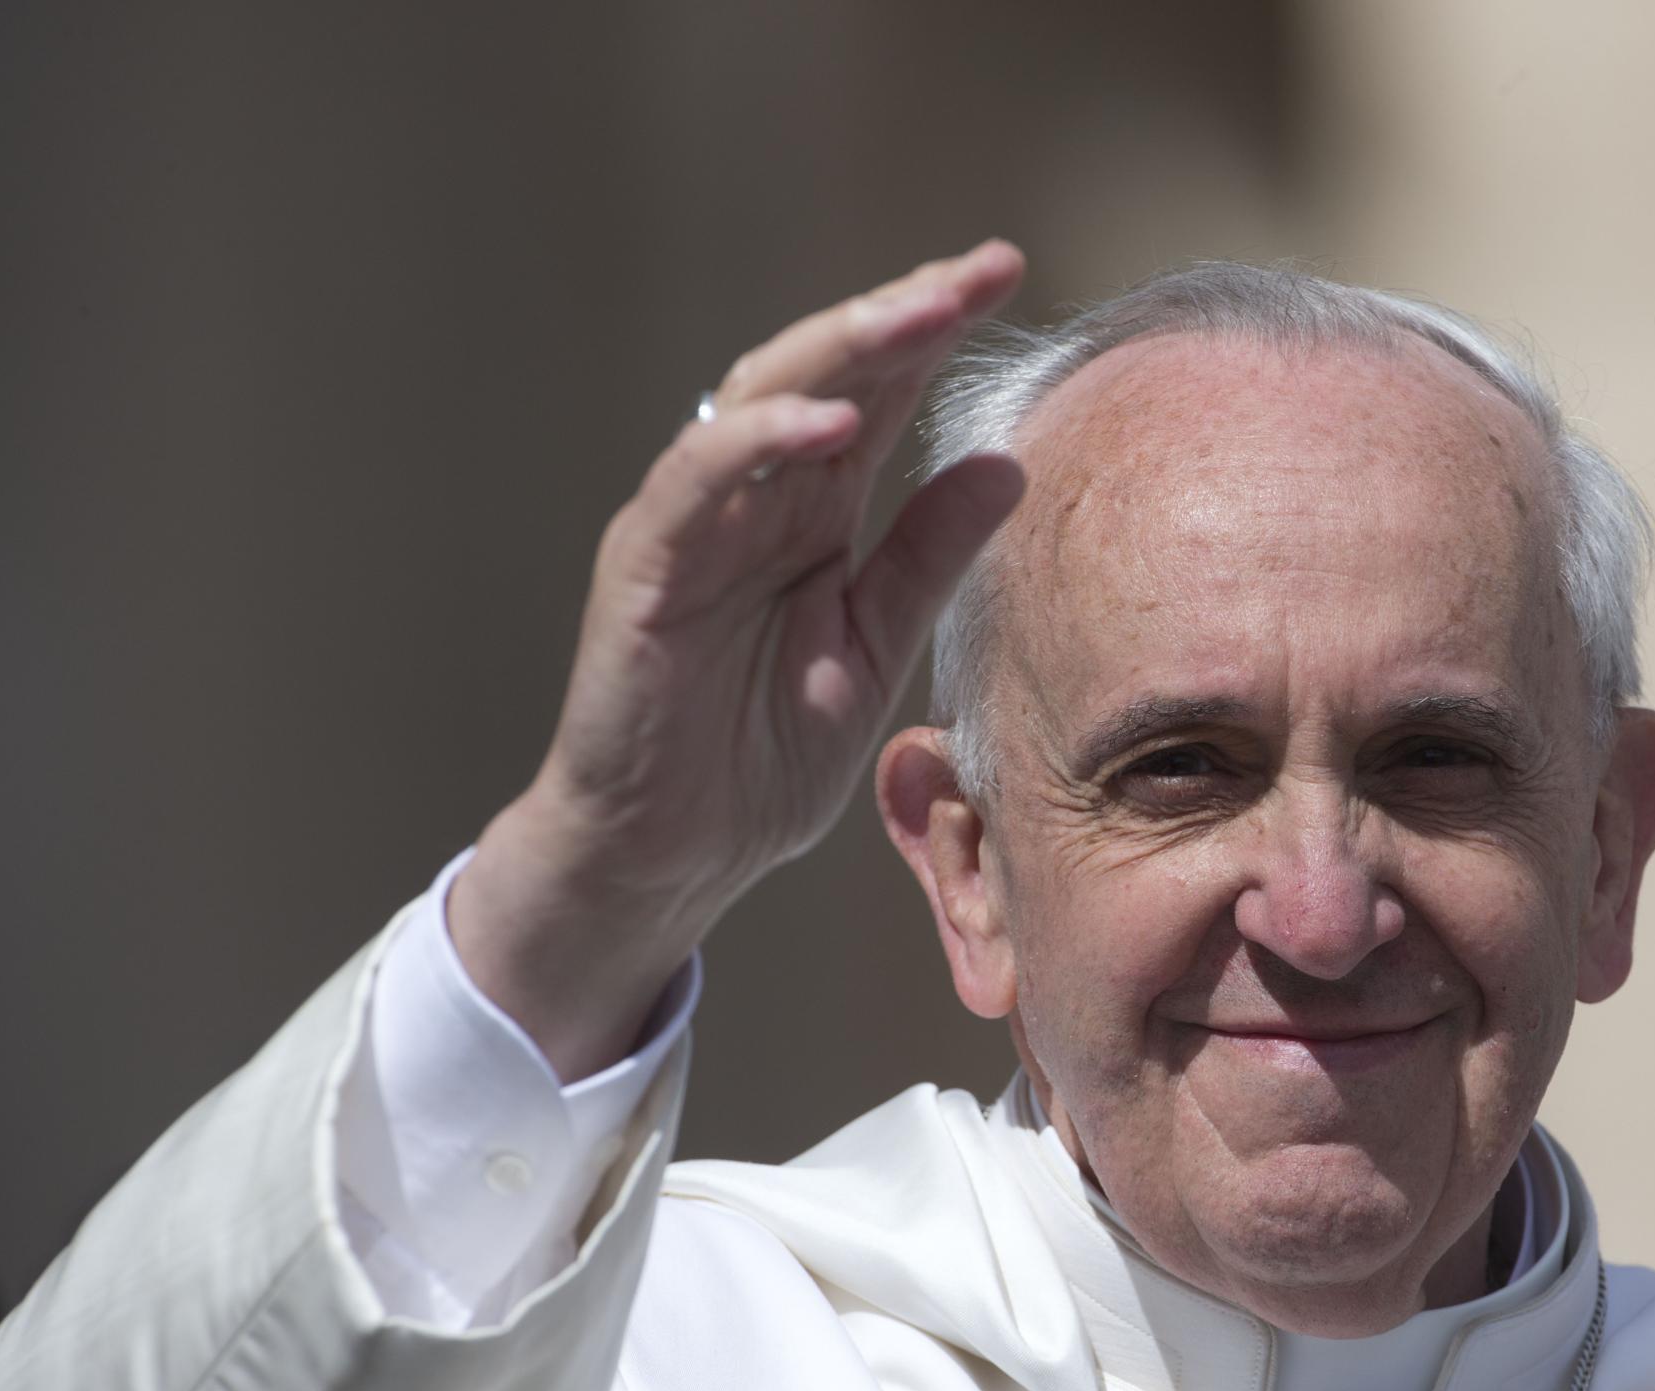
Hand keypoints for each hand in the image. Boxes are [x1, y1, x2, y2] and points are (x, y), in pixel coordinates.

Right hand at [451, 241, 1027, 1080]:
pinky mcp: (643, 570)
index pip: (882, 393)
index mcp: (814, 513)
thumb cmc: (759, 757)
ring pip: (759, 399)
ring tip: (923, 313)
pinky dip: (759, 442)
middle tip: (985, 269)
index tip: (1011, 275)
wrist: (673, 856)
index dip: (938, 332)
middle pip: (828, 370)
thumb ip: (927, 558)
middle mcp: (753, 499)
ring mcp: (692, 526)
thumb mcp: (874, 648)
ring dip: (844, 351)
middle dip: (906, 313)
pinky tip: (831, 420)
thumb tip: (1009, 467)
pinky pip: (696, 483)